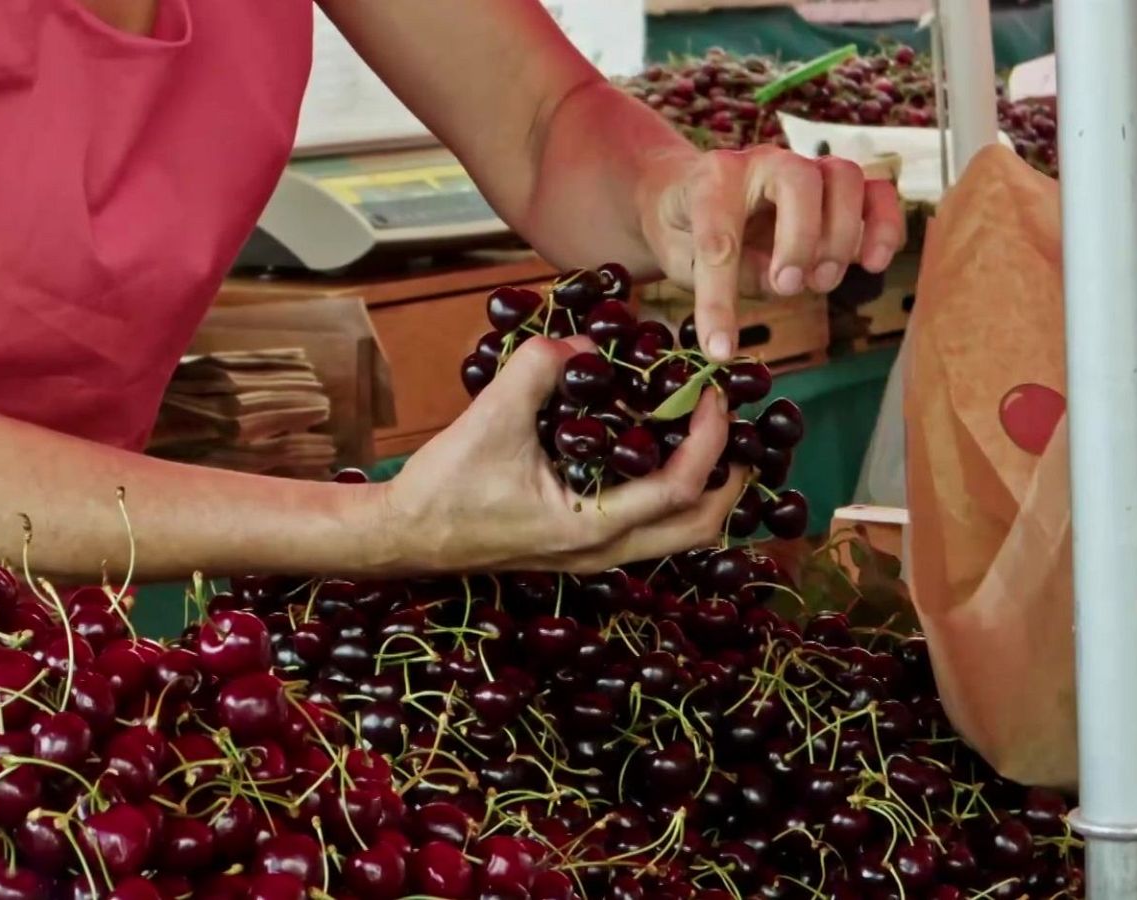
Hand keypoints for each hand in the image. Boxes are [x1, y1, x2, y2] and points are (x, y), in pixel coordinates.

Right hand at [383, 337, 744, 573]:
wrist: (403, 535)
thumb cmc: (443, 488)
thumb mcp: (490, 418)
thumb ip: (539, 370)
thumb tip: (582, 339)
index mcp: (589, 529)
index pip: (679, 489)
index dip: (709, 439)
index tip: (711, 393)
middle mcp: (601, 552)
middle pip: (699, 530)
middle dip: (729, 479)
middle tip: (733, 426)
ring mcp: (592, 556)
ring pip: (677, 536)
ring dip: (702, 490)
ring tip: (703, 437)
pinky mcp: (579, 547)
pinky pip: (648, 530)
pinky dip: (668, 495)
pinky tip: (652, 451)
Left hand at [638, 145, 905, 360]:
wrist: (687, 196)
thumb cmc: (686, 230)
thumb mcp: (684, 260)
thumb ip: (727, 272)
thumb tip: (780, 283)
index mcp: (713, 178)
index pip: (720, 233)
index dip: (720, 296)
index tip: (719, 347)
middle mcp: (764, 162)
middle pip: (800, 179)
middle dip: (799, 240)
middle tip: (788, 287)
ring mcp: (806, 170)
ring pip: (845, 177)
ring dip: (842, 235)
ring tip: (822, 283)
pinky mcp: (837, 190)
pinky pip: (877, 192)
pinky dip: (884, 225)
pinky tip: (873, 263)